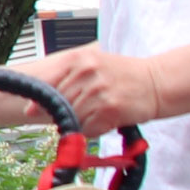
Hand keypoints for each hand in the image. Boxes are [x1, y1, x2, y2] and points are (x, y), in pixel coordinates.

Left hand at [30, 44, 165, 131]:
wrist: (158, 82)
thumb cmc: (123, 75)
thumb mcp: (93, 64)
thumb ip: (65, 78)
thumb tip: (36, 102)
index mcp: (79, 59)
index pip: (47, 83)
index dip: (38, 100)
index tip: (31, 110)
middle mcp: (86, 73)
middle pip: (59, 104)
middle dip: (64, 114)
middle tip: (81, 112)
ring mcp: (98, 92)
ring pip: (73, 118)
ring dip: (82, 122)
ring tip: (98, 113)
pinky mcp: (109, 109)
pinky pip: (88, 128)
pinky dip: (93, 129)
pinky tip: (106, 120)